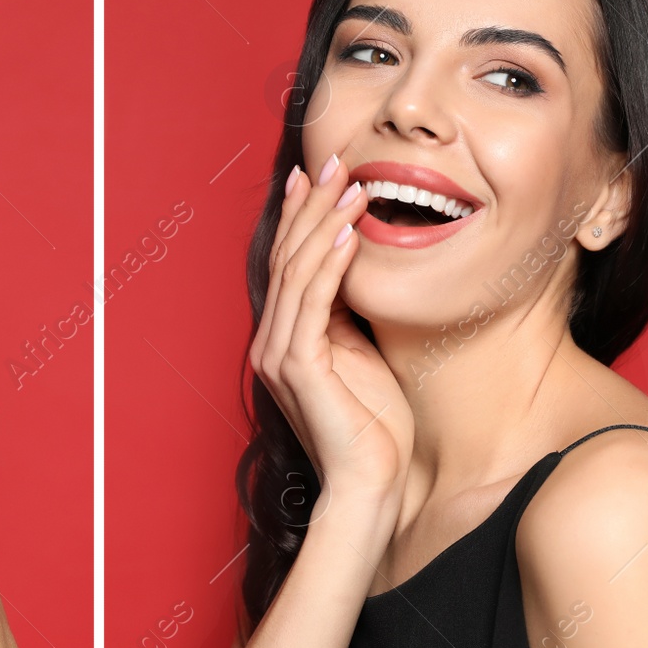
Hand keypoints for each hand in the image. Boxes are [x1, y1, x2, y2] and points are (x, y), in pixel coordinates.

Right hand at [249, 152, 413, 515]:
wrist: (371, 484)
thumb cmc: (375, 426)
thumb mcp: (362, 354)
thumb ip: (348, 314)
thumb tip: (359, 266)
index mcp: (284, 339)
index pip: (289, 263)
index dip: (301, 216)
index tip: (319, 174)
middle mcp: (272, 343)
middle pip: (286, 258)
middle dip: (311, 206)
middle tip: (336, 162)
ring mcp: (280, 355)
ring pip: (297, 273)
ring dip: (325, 224)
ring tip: (352, 186)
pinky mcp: (298, 368)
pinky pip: (313, 304)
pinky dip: (330, 264)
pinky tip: (351, 235)